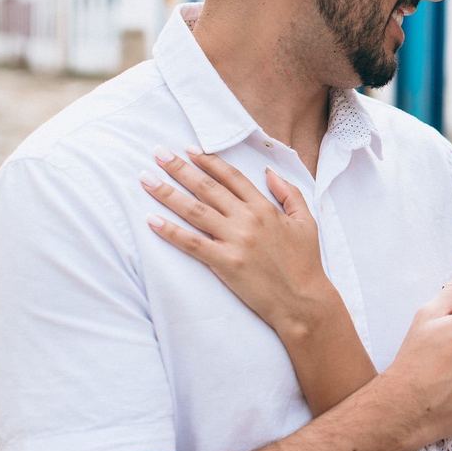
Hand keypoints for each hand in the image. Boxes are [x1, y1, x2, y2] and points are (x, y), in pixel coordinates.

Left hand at [142, 146, 337, 336]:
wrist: (302, 300)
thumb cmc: (305, 263)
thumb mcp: (306, 222)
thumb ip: (289, 194)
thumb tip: (269, 172)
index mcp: (265, 208)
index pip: (231, 177)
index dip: (209, 161)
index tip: (189, 150)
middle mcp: (248, 220)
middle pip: (207, 188)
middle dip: (179, 169)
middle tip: (158, 154)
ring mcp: (235, 241)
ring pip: (194, 211)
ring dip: (167, 193)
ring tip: (146, 179)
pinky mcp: (225, 263)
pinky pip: (191, 244)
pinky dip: (170, 231)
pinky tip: (151, 220)